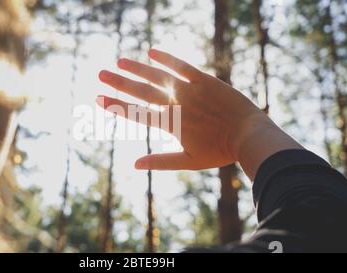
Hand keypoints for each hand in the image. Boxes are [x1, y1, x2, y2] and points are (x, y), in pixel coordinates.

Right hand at [97, 49, 302, 179]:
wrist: (248, 135)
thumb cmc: (219, 152)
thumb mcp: (188, 162)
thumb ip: (159, 161)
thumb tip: (134, 165)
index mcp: (169, 123)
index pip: (136, 113)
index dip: (116, 105)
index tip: (98, 98)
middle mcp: (175, 103)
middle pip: (141, 91)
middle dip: (118, 83)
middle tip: (100, 74)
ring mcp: (188, 90)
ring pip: (157, 75)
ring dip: (137, 68)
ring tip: (120, 61)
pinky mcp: (203, 79)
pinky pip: (181, 66)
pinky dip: (166, 58)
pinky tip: (152, 51)